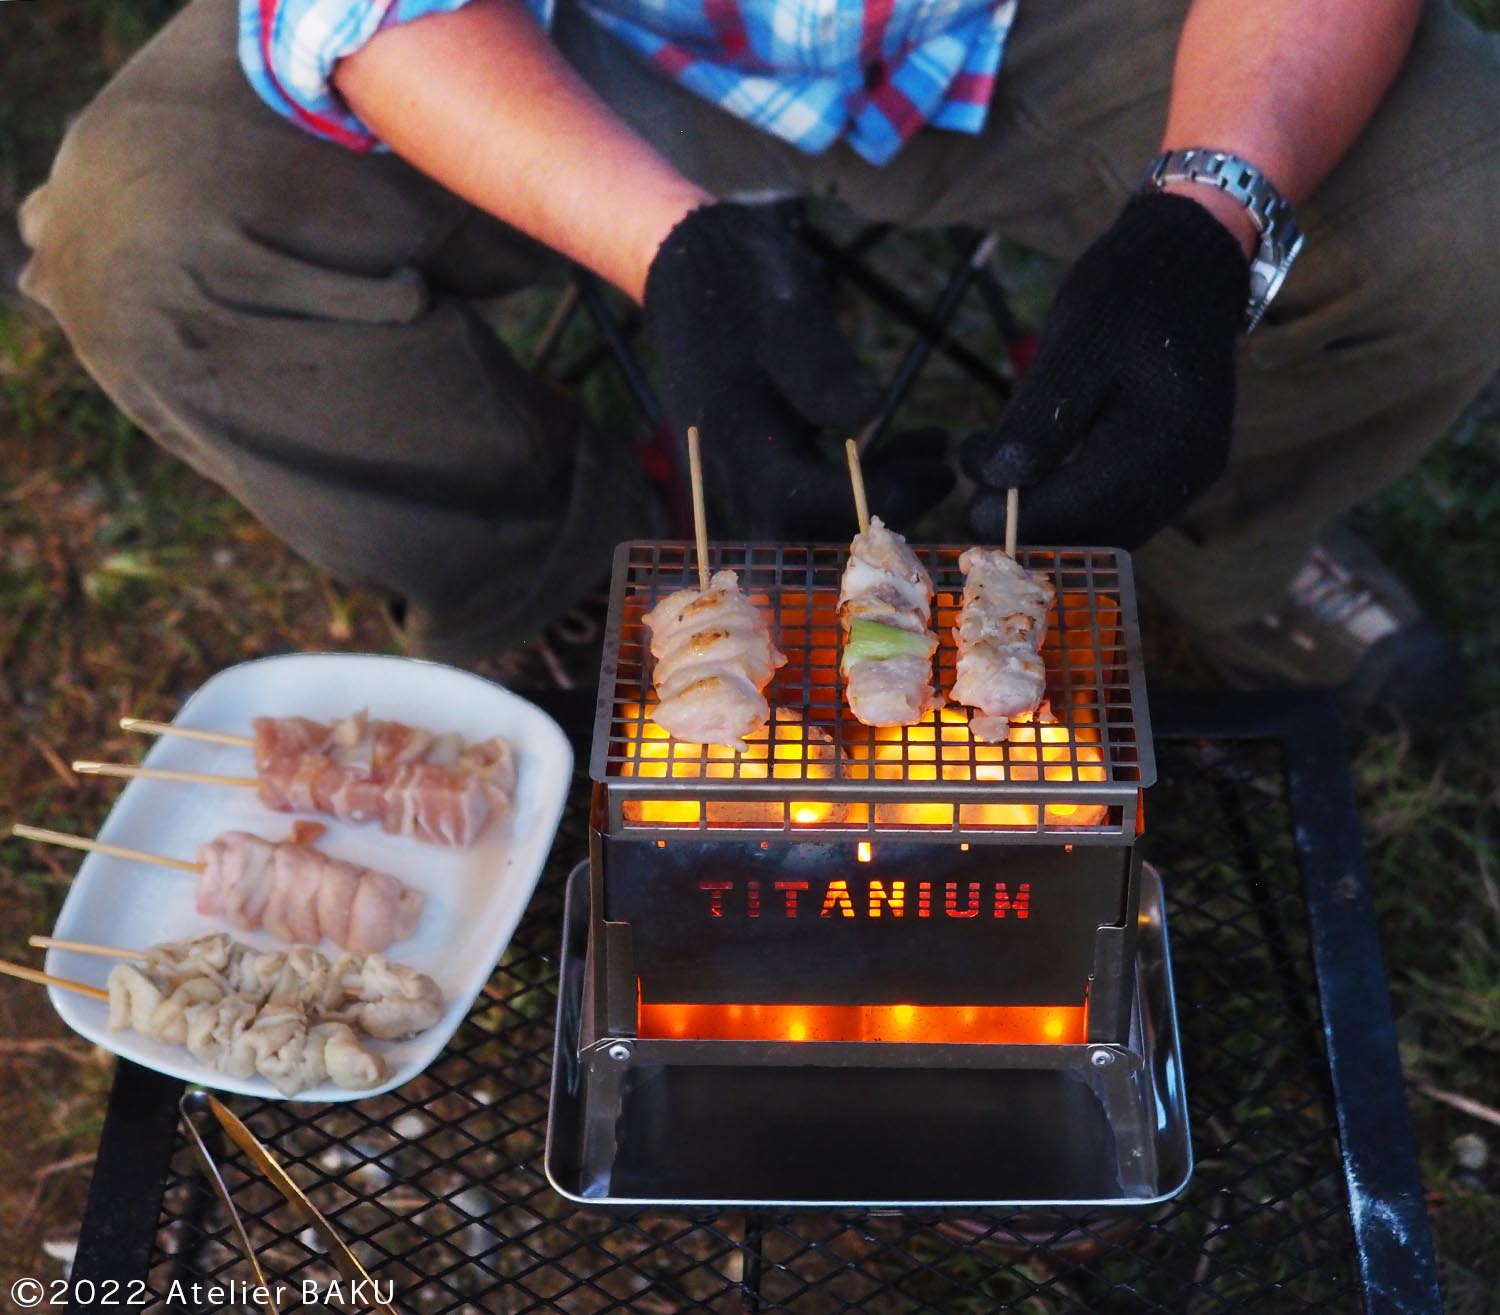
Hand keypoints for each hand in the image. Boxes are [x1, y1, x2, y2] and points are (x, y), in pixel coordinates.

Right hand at [644, 202, 951, 538]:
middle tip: (940, 467)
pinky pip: (819, 495)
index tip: (930, 470)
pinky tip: (910, 445)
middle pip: (810, 531)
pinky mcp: (770, 462)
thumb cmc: (738, 279)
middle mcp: (737, 469)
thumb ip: (817, 360)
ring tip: (934, 449)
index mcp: (733, 437)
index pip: (799, 502)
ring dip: (883, 497)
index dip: (868, 498)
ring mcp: (751, 471)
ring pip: (819, 519)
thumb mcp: (782, 304)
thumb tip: (867, 410)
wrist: (693, 271)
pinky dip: (869, 479)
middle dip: (883, 511)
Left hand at [962, 192, 1248, 548]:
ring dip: (1051, 521)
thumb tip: (994, 481)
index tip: (967, 498)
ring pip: (1105, 530)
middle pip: (1091, 534)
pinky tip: (1042, 480)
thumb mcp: (1071, 348)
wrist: (1189, 263)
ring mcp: (1186, 479)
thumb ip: (1036, 421)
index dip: (1011, 517)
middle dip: (1029, 524)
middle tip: (976, 496)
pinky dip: (1077, 507)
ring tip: (1001, 485)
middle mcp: (1182, 477)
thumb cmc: (1126, 295)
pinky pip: (1121, 512)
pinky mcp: (1179, 472)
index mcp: (1159, 446)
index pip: (1074, 514)